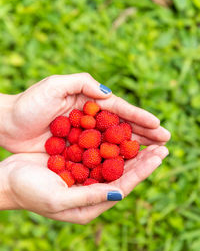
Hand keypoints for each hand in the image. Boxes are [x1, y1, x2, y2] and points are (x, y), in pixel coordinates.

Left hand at [0, 73, 169, 152]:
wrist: (7, 124)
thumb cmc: (28, 103)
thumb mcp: (54, 85)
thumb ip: (82, 84)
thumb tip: (109, 94)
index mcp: (89, 102)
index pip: (120, 110)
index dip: (139, 118)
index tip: (158, 126)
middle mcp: (91, 121)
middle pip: (122, 128)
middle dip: (144, 134)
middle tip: (166, 141)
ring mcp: (85, 138)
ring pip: (115, 144)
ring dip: (134, 149)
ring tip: (154, 154)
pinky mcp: (77, 152)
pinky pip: (100, 157)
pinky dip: (114, 161)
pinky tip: (127, 167)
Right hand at [0, 145, 167, 223]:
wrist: (7, 180)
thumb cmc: (30, 192)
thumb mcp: (59, 199)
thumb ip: (89, 197)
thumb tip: (121, 191)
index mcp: (91, 204)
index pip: (124, 186)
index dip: (143, 170)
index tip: (159, 155)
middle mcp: (92, 189)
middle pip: (123, 172)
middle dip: (143, 157)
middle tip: (162, 142)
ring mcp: (85, 174)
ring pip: (113, 159)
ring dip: (129, 146)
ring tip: (146, 134)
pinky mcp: (77, 160)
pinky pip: (98, 150)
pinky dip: (110, 140)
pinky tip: (119, 128)